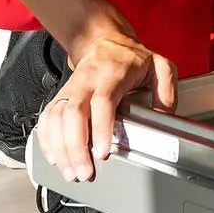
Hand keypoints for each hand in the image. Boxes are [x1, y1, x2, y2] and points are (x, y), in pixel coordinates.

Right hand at [36, 32, 176, 182]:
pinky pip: (47, 118)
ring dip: (60, 148)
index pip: (102, 102)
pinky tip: (55, 157)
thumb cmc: (133, 57)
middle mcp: (87, 80)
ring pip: (56, 118)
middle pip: (73, 114)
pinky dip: (47, 139)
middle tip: (84, 171)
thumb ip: (167, 92)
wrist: (105, 41)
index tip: (102, 152)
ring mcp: (71, 88)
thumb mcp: (161, 67)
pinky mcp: (61, 95)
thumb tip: (165, 119)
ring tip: (71, 171)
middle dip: (75, 147)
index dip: (101, 128)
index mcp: (113, 74)